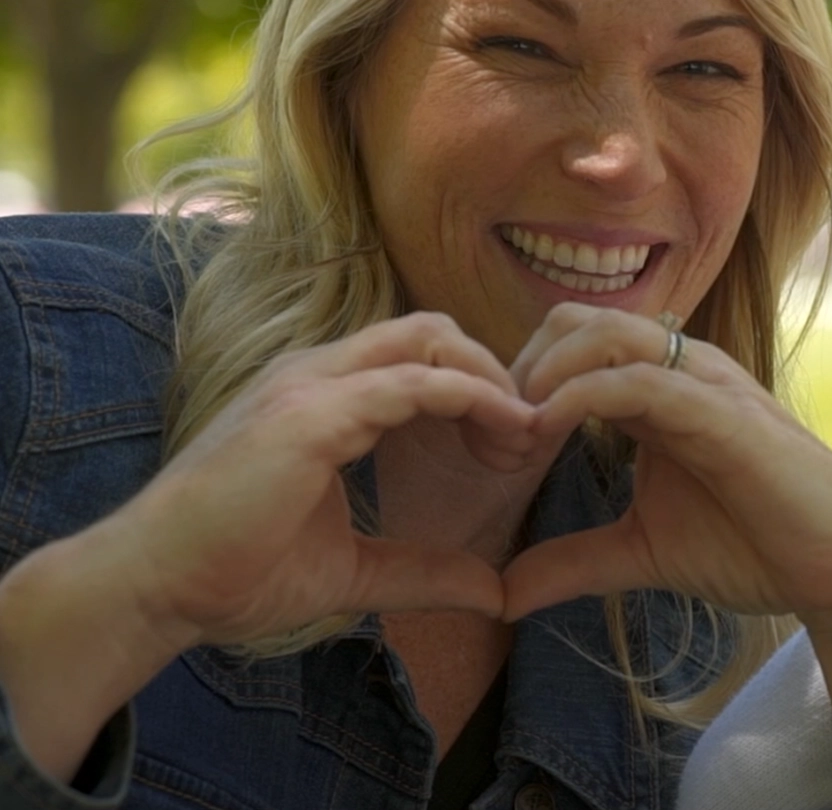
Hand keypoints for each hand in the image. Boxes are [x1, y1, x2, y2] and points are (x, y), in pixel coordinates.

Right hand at [102, 312, 534, 650]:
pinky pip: (411, 382)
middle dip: (493, 375)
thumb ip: (422, 573)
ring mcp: (310, 386)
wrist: (157, 587)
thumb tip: (493, 592)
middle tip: (526, 438)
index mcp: (322, 398)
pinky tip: (506, 430)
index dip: (477, 390)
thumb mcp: (355, 572)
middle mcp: (316, 375)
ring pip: (429, 341)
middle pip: (432, 332)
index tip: (514, 447)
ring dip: (490, 383)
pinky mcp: (310, 413)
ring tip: (523, 438)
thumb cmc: (234, 572)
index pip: (418, 357)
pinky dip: (470, 397)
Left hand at [502, 304, 831, 623]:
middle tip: (490, 435)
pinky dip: (583, 393)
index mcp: (659, 391)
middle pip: (576, 319)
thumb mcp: (643, 552)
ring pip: (606, 333)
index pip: (569, 345)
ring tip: (513, 432)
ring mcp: (706, 385)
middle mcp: (682, 371)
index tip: (483, 446)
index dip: (515, 382)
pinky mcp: (725, 414)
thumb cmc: (758, 547)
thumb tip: (502, 594)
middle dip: (518, 366)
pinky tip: (547, 429)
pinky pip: (642, 379)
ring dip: (544, 372)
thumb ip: (574, 561)